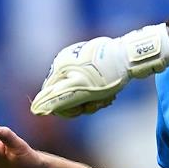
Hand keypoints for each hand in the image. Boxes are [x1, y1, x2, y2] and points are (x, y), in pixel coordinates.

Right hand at [31, 24, 168, 116]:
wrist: (132, 57)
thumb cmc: (109, 73)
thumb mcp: (82, 90)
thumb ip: (58, 100)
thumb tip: (36, 110)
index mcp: (59, 67)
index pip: (51, 97)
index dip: (67, 109)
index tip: (84, 109)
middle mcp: (65, 62)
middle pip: (66, 94)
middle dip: (84, 103)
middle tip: (101, 102)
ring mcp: (78, 61)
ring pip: (80, 90)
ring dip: (94, 99)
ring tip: (109, 97)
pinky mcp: (92, 62)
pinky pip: (89, 83)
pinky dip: (99, 91)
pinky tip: (111, 92)